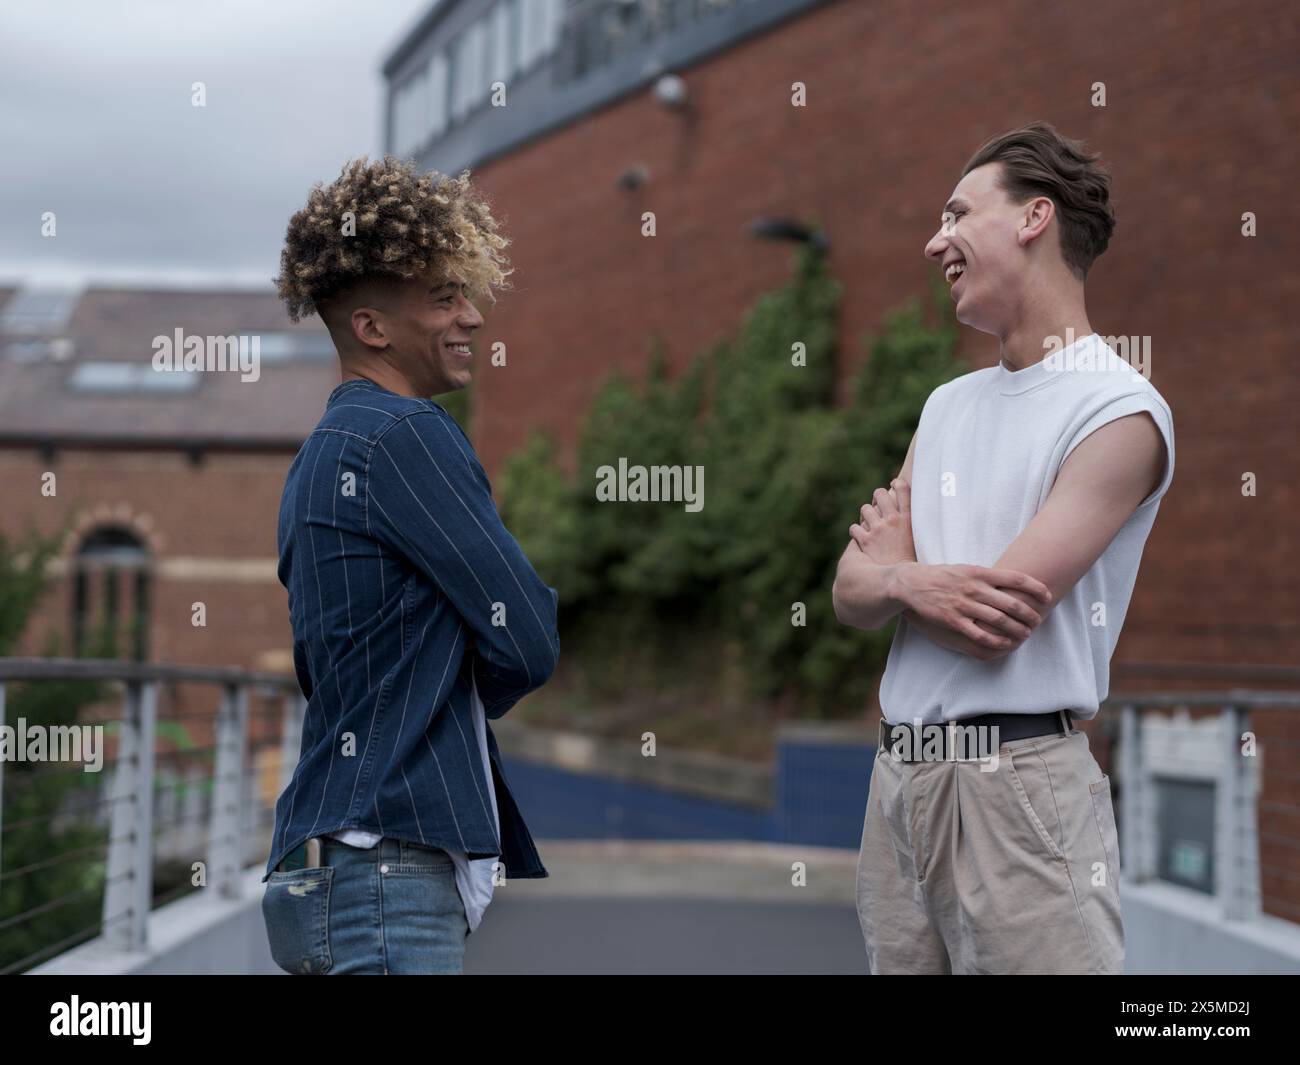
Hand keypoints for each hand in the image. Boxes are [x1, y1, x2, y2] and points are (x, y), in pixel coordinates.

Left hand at [848, 477, 915, 565]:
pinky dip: (856, 532)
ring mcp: (878, 529)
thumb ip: (913, 523)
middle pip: (880, 493)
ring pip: (865, 509)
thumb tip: (908, 513)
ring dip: (866, 516)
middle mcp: (893, 520)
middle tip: (878, 506)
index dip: (896, 484)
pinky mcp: (866, 540)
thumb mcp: (919, 538)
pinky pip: (854, 527)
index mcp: (909, 518)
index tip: (893, 485)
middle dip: (877, 498)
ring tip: (870, 525)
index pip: (903, 488)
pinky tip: (861, 538)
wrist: (902, 579)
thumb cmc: (913, 560)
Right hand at [894, 562, 1051, 659]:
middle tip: (1038, 621)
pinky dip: (996, 640)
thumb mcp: (966, 568)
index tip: (1047, 596)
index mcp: (979, 572)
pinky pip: (980, 634)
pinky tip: (1006, 643)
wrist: (912, 583)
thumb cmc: (942, 575)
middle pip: (1011, 603)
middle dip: (1030, 614)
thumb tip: (1014, 581)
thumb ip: (988, 576)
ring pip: (999, 620)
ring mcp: (964, 605)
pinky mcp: (953, 620)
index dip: (1035, 588)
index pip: (1016, 578)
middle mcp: (974, 588)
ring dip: (1017, 629)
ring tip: (1027, 634)